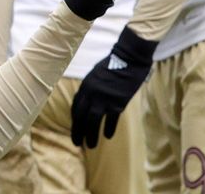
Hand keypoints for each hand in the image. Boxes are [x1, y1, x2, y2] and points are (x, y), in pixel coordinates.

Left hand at [71, 27, 155, 147]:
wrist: (130, 58)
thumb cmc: (114, 64)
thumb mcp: (95, 74)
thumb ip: (91, 88)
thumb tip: (87, 101)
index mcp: (85, 86)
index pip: (75, 107)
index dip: (74, 120)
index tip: (74, 129)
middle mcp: (91, 93)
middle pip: (80, 116)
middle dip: (77, 131)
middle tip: (76, 143)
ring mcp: (104, 98)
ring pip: (93, 121)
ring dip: (91, 135)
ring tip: (90, 146)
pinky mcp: (118, 101)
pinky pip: (111, 119)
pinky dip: (108, 128)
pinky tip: (107, 136)